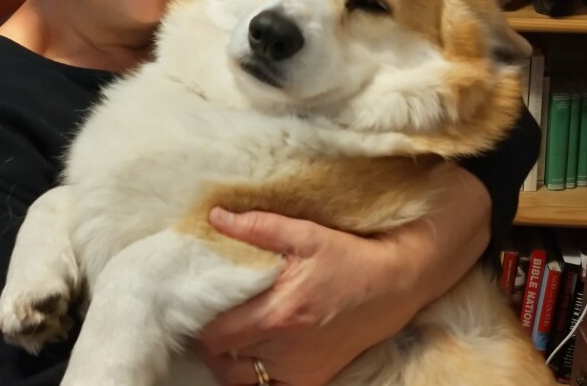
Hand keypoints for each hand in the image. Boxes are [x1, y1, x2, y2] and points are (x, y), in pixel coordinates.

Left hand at [198, 166, 490, 385]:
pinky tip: (251, 351)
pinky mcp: (312, 380)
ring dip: (227, 359)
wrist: (393, 286)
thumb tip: (216, 217)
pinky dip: (252, 374)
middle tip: (205, 315)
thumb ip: (257, 227)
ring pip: (241, 379)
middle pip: (222, 359)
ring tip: (226, 333)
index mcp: (280, 313)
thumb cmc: (347, 257)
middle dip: (208, 339)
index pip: (216, 334)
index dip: (197, 321)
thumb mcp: (303, 234)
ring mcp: (300, 370)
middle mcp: (287, 349)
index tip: (193, 302)